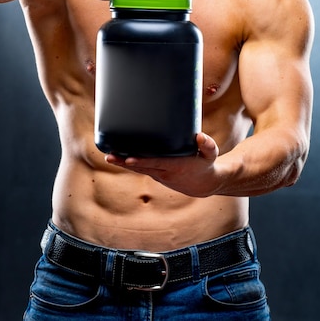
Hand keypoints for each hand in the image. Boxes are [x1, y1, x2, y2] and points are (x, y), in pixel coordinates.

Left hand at [105, 133, 219, 196]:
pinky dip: (131, 165)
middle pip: (142, 167)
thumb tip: (199, 136)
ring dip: (123, 164)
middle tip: (109, 157)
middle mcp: (164, 173)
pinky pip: (142, 169)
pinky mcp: (157, 174)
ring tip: (108, 157)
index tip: (128, 159)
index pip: (155, 164)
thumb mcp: (210, 155)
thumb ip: (207, 145)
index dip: (142, 162)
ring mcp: (159, 175)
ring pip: (139, 169)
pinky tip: (119, 158)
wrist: (204, 184)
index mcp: (175, 167)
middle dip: (125, 162)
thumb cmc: (206, 165)